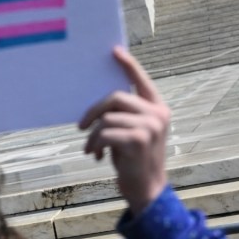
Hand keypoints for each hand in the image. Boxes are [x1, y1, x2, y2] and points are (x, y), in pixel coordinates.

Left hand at [78, 46, 169, 215]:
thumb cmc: (133, 158)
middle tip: (81, 126)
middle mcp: (157, 114)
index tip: (114, 50)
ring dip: (93, 135)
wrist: (146, 188)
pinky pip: (104, 133)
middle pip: (114, 97)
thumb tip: (98, 101)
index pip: (141, 81)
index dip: (128, 65)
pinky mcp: (138, 140)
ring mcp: (150, 127)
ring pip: (106, 118)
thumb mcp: (131, 131)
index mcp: (157, 108)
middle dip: (93, 111)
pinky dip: (95, 144)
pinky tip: (96, 156)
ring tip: (92, 148)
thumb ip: (123, 114)